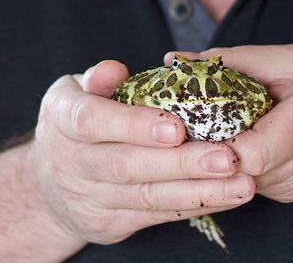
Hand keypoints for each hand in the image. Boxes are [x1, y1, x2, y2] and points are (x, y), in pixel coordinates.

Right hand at [29, 61, 254, 244]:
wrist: (51, 184)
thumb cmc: (77, 124)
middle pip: (127, 166)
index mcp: (61, 119)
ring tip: (241, 184)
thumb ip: (98, 78)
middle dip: (180, 164)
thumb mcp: (76, 92)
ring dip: (199, 191)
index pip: (92, 122)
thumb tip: (115, 69)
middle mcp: (71, 163)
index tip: (177, 128)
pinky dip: (195, 205)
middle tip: (227, 157)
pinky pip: (157, 215)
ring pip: (148, 197)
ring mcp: (90, 199)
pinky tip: (227, 196)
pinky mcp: (110, 224)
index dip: (134, 125)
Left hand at [165, 45, 292, 202]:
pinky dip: (234, 156)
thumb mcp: (290, 58)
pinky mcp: (284, 192)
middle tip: (182, 113)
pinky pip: (245, 177)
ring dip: (215, 148)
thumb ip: (230, 62)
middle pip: (228, 166)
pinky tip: (236, 133)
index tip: (183, 119)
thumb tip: (175, 61)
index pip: (243, 154)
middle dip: (200, 140)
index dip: (207, 140)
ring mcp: (289, 187)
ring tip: (210, 119)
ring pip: (232, 174)